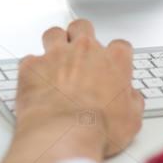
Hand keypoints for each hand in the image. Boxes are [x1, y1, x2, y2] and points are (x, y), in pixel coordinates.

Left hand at [15, 19, 143, 158]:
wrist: (63, 135)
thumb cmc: (97, 128)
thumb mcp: (131, 120)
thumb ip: (132, 101)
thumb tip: (131, 99)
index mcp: (113, 60)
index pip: (120, 46)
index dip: (116, 56)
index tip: (113, 66)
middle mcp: (85, 50)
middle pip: (83, 27)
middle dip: (81, 37)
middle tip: (80, 53)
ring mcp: (57, 55)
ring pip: (54, 34)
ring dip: (55, 44)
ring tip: (54, 59)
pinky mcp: (33, 66)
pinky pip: (29, 59)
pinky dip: (32, 69)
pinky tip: (35, 81)